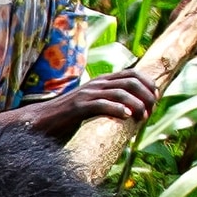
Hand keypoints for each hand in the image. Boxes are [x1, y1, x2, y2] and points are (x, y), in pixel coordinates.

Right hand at [36, 71, 158, 135]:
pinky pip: (102, 105)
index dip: (148, 84)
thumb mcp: (92, 104)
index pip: (133, 73)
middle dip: (146, 95)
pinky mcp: (78, 107)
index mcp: (101, 81)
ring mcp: (87, 94)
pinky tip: (127, 117)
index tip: (155, 99)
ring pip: (120, 92)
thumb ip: (108, 101)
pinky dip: (118, 109)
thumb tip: (130, 108)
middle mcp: (96, 84)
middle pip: (131, 81)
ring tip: (142, 117)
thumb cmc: (67, 117)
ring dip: (136, 105)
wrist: (40, 122)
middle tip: (150, 111)